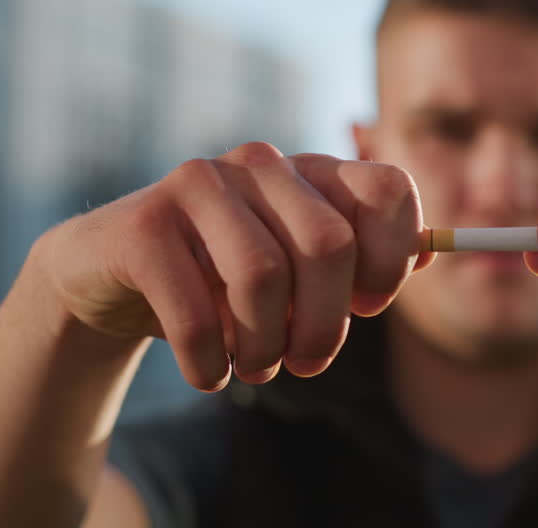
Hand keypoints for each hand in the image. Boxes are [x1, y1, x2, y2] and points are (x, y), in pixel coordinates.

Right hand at [29, 143, 430, 389]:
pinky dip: (211, 362)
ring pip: (262, 277)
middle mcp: (261, 164)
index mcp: (311, 171)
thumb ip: (362, 262)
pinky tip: (209, 374)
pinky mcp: (143, 225)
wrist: (111, 279)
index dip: (392, 257)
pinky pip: (196, 310)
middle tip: (306, 364)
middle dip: (326, 327)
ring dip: (266, 348)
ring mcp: (198, 185)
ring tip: (256, 368)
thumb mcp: (299, 274)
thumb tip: (426, 256)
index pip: (386, 188)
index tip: (370, 307)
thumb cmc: (223, 281)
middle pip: (329, 244)